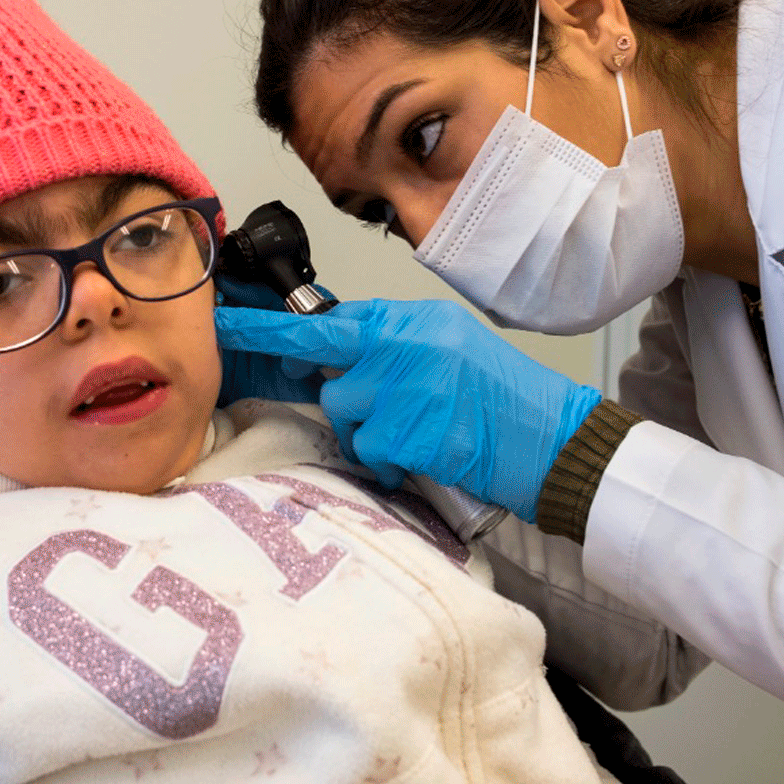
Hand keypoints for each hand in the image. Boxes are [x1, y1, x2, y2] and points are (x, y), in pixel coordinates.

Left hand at [213, 299, 602, 520]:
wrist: (557, 440)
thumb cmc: (505, 401)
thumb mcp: (451, 351)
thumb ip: (396, 348)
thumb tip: (337, 362)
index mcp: (415, 321)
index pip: (331, 318)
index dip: (273, 325)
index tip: (226, 319)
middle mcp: (405, 343)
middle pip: (325, 360)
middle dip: (298, 362)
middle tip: (269, 350)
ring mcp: (404, 386)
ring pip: (346, 413)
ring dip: (370, 434)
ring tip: (421, 435)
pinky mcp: (407, 431)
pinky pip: (370, 453)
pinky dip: (391, 465)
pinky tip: (428, 458)